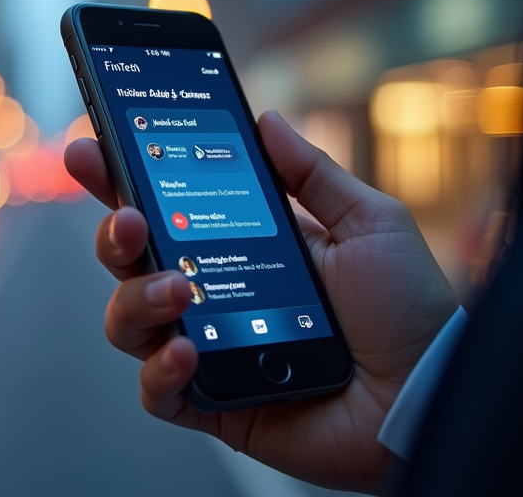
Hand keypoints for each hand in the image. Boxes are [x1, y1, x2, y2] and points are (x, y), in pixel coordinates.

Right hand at [64, 111, 457, 493]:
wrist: (429, 391)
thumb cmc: (407, 308)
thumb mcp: (366, 221)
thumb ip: (311, 171)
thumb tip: (266, 119)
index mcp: (240, 243)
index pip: (165, 204)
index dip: (120, 177)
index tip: (93, 148)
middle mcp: (213, 292)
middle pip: (130, 258)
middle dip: (112, 233)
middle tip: (130, 221)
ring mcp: (207, 347)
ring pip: (128, 319)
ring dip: (137, 299)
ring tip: (181, 292)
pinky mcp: (212, 402)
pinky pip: (156, 390)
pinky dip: (159, 371)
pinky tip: (188, 353)